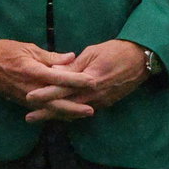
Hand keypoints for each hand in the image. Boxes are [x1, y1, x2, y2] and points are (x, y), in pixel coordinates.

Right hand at [0, 40, 93, 119]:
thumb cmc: (6, 51)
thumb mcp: (28, 48)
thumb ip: (51, 56)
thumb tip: (71, 57)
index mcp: (32, 71)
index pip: (58, 77)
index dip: (76, 80)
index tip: (92, 81)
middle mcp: (30, 87)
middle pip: (55, 101)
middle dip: (74, 107)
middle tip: (91, 109)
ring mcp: (25, 97)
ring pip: (49, 109)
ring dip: (67, 113)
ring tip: (84, 114)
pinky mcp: (22, 102)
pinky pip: (42, 110)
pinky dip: (56, 112)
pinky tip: (68, 115)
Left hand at [23, 40, 148, 120]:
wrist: (140, 60)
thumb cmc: (115, 51)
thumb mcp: (92, 53)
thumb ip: (73, 66)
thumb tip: (53, 71)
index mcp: (88, 79)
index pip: (62, 89)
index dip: (45, 94)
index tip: (29, 98)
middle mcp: (94, 94)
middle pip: (66, 106)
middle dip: (47, 112)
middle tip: (29, 118)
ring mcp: (100, 101)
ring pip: (75, 112)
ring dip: (58, 115)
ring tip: (40, 118)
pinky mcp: (106, 103)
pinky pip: (84, 111)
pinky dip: (72, 113)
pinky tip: (61, 115)